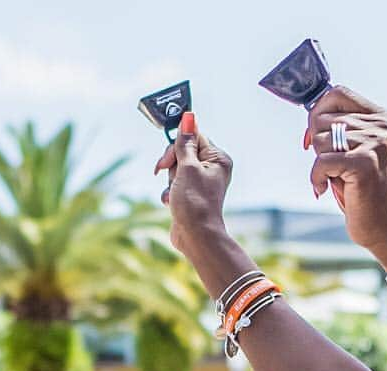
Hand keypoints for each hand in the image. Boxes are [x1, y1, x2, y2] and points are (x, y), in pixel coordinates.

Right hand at [154, 115, 232, 254]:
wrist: (195, 236)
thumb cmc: (194, 202)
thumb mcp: (187, 167)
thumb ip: (184, 143)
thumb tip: (189, 117)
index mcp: (218, 159)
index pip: (193, 136)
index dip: (177, 145)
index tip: (168, 158)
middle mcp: (212, 169)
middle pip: (182, 151)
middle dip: (171, 164)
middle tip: (167, 173)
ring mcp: (201, 182)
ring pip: (175, 168)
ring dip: (169, 180)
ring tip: (174, 193)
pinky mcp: (190, 194)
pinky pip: (174, 183)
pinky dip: (170, 192)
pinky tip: (172, 202)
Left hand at [305, 87, 386, 271]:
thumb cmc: (369, 193)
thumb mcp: (360, 151)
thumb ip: (342, 129)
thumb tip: (310, 114)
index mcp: (383, 118)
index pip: (337, 94)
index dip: (318, 112)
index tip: (314, 137)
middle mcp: (382, 126)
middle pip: (324, 118)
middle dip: (318, 145)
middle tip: (331, 168)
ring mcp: (375, 143)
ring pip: (320, 140)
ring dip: (320, 164)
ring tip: (336, 180)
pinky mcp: (363, 164)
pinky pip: (321, 162)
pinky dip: (317, 179)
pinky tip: (325, 190)